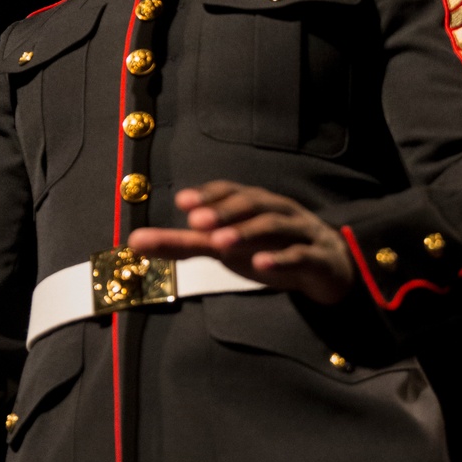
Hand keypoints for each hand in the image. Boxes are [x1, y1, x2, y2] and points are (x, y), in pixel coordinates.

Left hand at [129, 181, 354, 304]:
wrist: (327, 269)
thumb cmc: (268, 249)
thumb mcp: (224, 247)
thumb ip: (182, 244)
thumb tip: (133, 240)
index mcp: (254, 204)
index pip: (231, 192)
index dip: (209, 195)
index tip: (182, 202)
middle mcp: (276, 211)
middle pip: (252, 203)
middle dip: (224, 211)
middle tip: (196, 223)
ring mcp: (298, 233)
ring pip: (274, 225)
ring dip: (247, 232)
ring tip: (221, 244)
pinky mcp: (316, 258)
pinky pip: (300, 255)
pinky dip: (281, 259)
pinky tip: (261, 265)